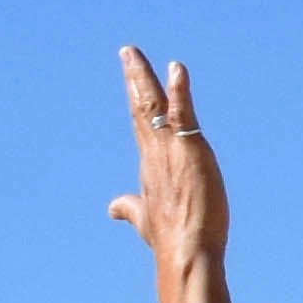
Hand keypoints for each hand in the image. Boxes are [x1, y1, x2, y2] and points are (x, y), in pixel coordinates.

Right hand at [105, 49, 223, 268]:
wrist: (184, 250)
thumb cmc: (169, 237)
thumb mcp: (144, 218)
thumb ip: (129, 207)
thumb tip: (112, 207)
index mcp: (148, 164)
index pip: (141, 124)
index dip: (136, 98)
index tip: (132, 77)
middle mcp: (154, 153)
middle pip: (141, 107)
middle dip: (134, 78)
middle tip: (128, 52)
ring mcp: (169, 150)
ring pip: (153, 105)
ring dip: (144, 76)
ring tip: (135, 53)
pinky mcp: (190, 150)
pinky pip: (183, 113)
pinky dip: (180, 90)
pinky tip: (177, 69)